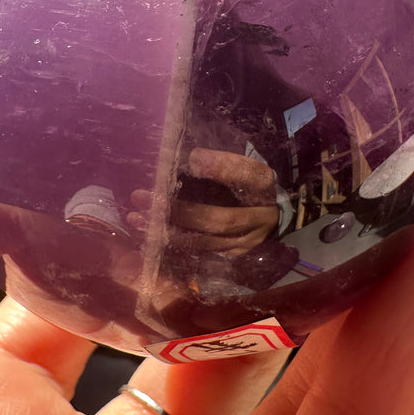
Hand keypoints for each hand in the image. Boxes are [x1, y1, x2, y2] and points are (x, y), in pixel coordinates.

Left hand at [128, 147, 280, 254]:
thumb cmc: (252, 186)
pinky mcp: (235, 256)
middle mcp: (260, 219)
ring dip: (169, 230)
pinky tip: (152, 235)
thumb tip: (193, 159)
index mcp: (265, 186)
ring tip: (137, 219)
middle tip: (140, 197)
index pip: (248, 176)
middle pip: (218, 218)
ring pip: (206, 240)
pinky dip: (176, 242)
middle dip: (177, 210)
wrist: (276, 215)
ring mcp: (248, 243)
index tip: (194, 158)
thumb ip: (224, 163)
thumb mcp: (245, 167)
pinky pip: (203, 251)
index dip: (222, 168)